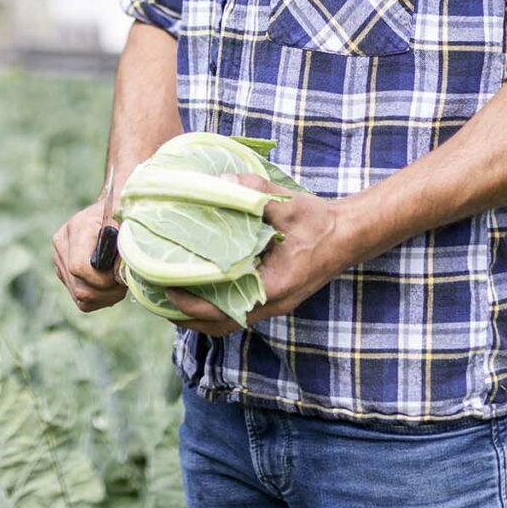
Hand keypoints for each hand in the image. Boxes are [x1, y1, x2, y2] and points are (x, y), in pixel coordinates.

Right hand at [51, 196, 125, 312]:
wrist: (115, 210)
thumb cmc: (127, 214)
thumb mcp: (132, 222)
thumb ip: (128, 244)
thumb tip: (122, 273)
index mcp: (78, 227)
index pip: (79, 267)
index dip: (103, 280)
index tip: (121, 276)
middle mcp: (63, 243)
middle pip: (80, 287)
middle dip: (108, 291)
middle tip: (126, 282)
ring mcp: (60, 259)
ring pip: (80, 297)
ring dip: (106, 296)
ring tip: (120, 283)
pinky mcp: (64, 273)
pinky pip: (81, 300)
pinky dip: (100, 299)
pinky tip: (112, 286)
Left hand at [160, 176, 353, 336]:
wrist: (349, 235)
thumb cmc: (320, 222)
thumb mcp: (287, 204)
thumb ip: (254, 192)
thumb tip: (220, 181)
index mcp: (273, 288)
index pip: (223, 311)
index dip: (191, 305)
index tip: (166, 290)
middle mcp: (272, 304)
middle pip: (220, 326)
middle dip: (187, 318)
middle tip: (157, 300)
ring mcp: (274, 303)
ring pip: (228, 321)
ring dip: (200, 315)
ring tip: (171, 297)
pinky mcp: (274, 296)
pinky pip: (238, 309)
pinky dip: (215, 305)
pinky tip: (200, 286)